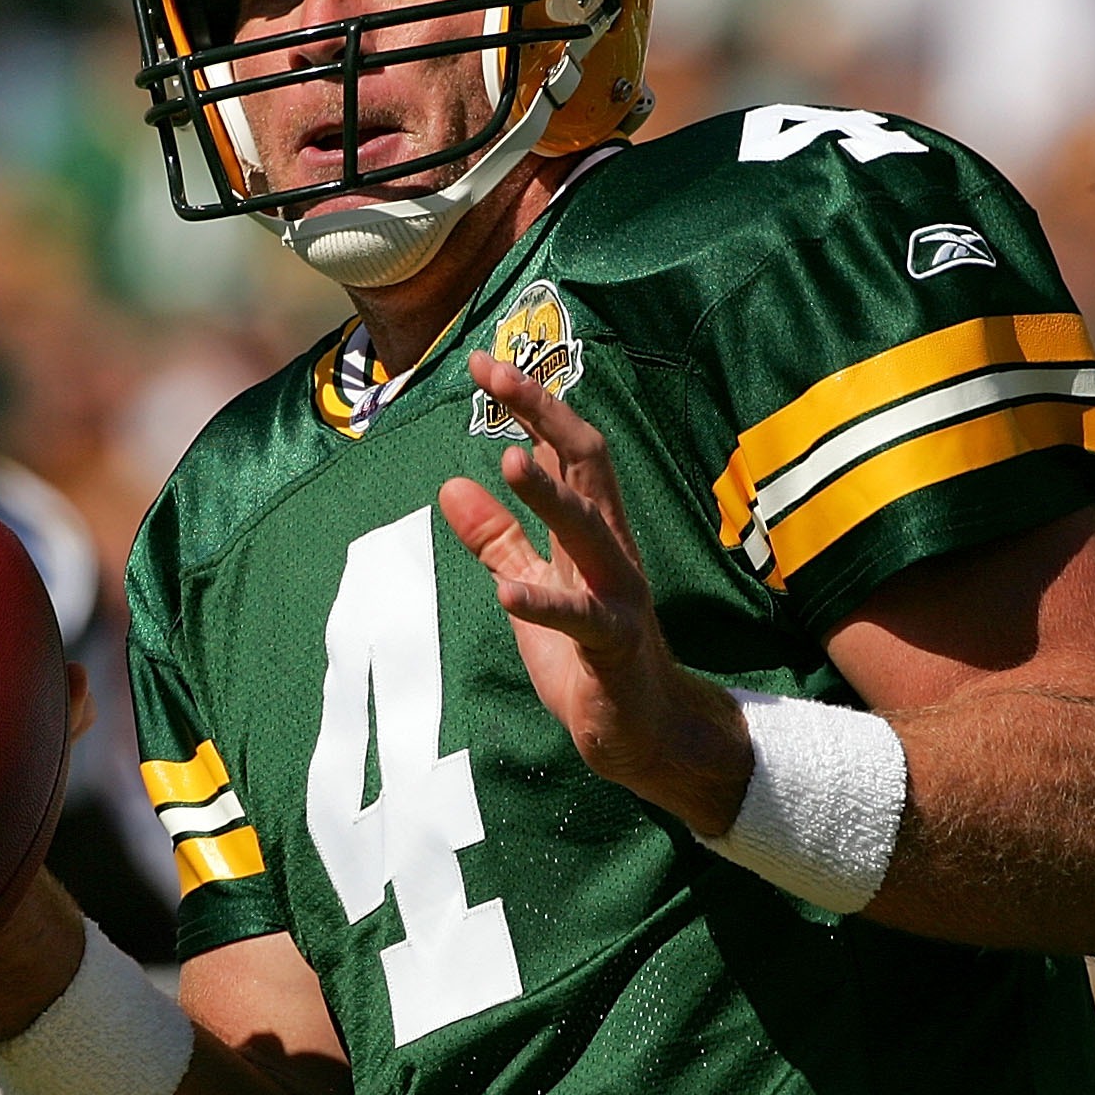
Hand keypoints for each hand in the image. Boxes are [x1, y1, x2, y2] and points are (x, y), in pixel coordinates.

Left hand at [438, 352, 751, 835]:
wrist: (642, 733)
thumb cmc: (589, 658)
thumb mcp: (533, 588)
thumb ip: (498, 540)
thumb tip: (451, 485)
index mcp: (590, 531)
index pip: (564, 448)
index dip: (529, 402)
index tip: (484, 361)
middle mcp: (610, 550)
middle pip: (585, 463)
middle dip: (543, 412)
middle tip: (495, 372)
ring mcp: (617, 596)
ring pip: (590, 529)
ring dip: (549, 494)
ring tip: (506, 458)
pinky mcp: (612, 648)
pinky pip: (582, 620)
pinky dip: (545, 605)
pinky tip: (506, 594)